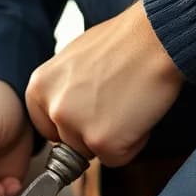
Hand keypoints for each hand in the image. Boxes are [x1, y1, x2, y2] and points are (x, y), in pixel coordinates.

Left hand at [26, 0, 183, 165]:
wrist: (156, 36)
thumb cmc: (123, 43)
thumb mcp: (73, 62)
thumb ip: (62, 90)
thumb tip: (65, 113)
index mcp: (39, 87)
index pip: (48, 127)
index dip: (74, 122)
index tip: (92, 108)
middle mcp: (53, 108)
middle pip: (70, 143)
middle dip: (93, 130)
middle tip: (116, 100)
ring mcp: (76, 127)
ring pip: (93, 153)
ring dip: (113, 138)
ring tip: (129, 103)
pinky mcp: (103, 141)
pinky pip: (117, 158)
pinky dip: (133, 143)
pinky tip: (139, 113)